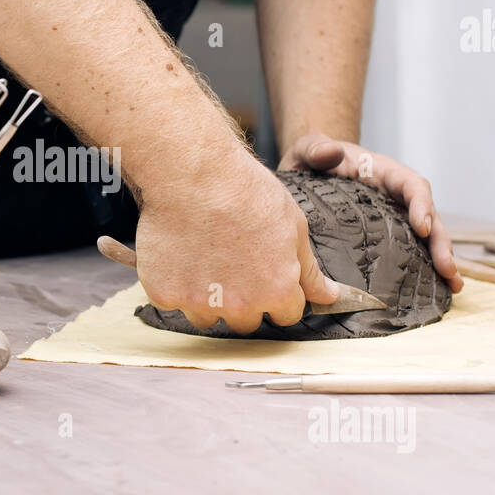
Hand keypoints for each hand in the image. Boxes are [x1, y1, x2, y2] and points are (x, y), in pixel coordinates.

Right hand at [134, 151, 341, 332]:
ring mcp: (199, 303)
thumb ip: (310, 270)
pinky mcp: (164, 294)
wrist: (193, 174)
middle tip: (233, 260)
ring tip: (204, 256)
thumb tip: (330, 296)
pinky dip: (175, 283)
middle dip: (244, 298)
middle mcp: (240, 306)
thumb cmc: (245, 192)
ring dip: (208, 297)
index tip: (266, 271)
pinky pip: (172, 301)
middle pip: (246, 320)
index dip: (279, 291)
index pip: (286, 314)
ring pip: (207, 316)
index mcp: (277, 292)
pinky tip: (180, 252)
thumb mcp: (294, 225)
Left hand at [281, 133, 463, 292]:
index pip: (410, 184)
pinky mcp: (385, 234)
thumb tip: (331, 152)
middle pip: (428, 215)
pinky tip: (435, 287)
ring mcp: (393, 215)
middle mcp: (394, 194)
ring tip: (453, 285)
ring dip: (441, 259)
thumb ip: (316, 148)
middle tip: (448, 269)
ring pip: (426, 236)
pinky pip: (409, 249)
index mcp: (381, 172)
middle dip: (440, 242)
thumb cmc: (312, 159)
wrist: (306, 172)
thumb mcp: (308, 150)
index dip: (421, 204)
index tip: (423, 228)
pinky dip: (423, 267)